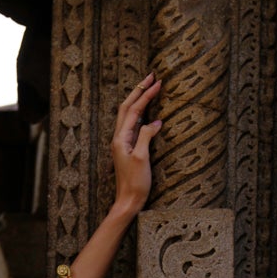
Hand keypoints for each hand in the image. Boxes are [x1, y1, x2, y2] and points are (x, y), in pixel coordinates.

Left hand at [111, 73, 162, 216]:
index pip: (133, 110)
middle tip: (151, 76)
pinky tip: (148, 111)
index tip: (158, 81)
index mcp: (120, 138)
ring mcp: (123, 142)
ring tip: (149, 87)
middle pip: (127, 107)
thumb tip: (155, 121)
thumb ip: (146, 136)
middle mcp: (119, 137)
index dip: (145, 94)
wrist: (128, 201)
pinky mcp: (128, 148)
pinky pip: (134, 124)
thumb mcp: (142, 158)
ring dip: (138, 99)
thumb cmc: (135, 182)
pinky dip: (141, 113)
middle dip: (138, 91)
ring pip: (129, 115)